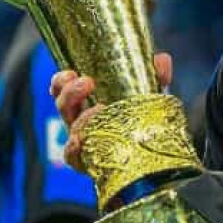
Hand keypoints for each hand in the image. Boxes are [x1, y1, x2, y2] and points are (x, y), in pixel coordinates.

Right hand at [49, 52, 173, 171]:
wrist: (152, 154)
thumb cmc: (141, 119)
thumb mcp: (147, 95)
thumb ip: (154, 77)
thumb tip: (162, 60)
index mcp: (87, 102)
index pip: (63, 89)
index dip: (60, 82)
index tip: (69, 72)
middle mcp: (80, 121)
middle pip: (64, 106)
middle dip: (69, 93)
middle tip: (86, 82)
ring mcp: (84, 142)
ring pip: (70, 129)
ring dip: (79, 118)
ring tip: (96, 110)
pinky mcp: (88, 163)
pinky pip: (74, 158)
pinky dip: (73, 150)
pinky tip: (77, 142)